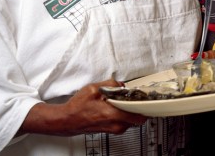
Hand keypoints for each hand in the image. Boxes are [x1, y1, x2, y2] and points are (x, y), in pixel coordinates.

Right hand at [21, 79, 146, 135]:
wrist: (68, 120)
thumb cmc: (78, 107)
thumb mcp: (93, 89)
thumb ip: (111, 84)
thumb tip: (121, 84)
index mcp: (113, 115)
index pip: (139, 116)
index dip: (145, 107)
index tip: (146, 99)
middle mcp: (116, 125)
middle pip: (137, 118)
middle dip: (137, 107)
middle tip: (135, 97)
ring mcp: (114, 129)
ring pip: (131, 120)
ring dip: (130, 111)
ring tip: (122, 101)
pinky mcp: (111, 130)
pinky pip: (124, 122)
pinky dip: (123, 114)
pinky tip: (116, 106)